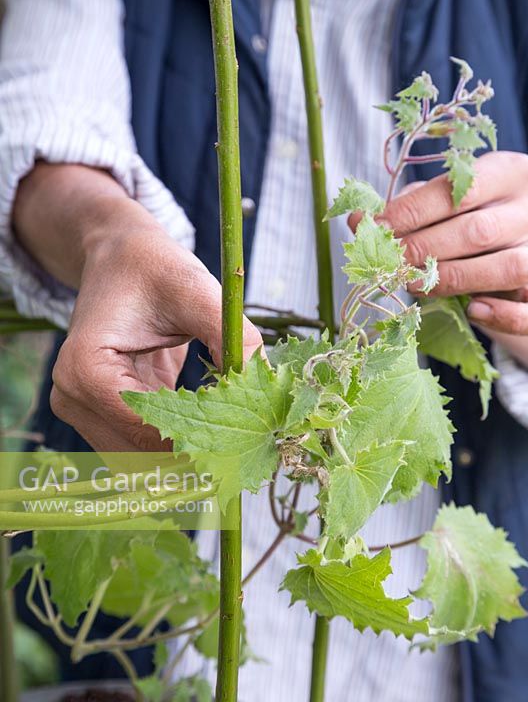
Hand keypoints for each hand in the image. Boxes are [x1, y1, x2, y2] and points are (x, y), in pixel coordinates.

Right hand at [51, 224, 261, 450]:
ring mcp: (81, 409)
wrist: (121, 258)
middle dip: (196, 450)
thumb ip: (230, 335)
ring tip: (234, 432)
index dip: (201, 438)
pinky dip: (177, 440)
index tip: (249, 437)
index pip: (147, 430)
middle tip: (249, 441)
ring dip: (186, 450)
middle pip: (141, 454)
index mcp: (86, 369)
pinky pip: (142, 445)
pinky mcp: (99, 413)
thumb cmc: (152, 266)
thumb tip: (264, 381)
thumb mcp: (195, 290)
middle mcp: (73, 397)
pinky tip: (213, 424)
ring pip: (142, 459)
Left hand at [348, 151, 527, 334]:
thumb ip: (408, 207)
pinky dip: (503, 314)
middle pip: (478, 231)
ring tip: (416, 285)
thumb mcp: (445, 201)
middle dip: (424, 249)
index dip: (412, 211)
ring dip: (454, 279)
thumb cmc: (472, 217)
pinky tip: (473, 310)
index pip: (458, 190)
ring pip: (508, 268)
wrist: (517, 243)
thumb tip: (360, 221)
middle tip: (388, 263)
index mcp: (508, 173)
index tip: (376, 228)